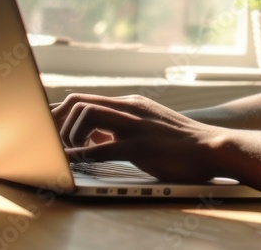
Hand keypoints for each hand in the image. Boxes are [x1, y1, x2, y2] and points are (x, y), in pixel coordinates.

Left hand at [51, 94, 223, 182]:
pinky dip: (80, 155)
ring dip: (70, 136)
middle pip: (78, 101)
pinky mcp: (140, 146)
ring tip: (68, 153)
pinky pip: (102, 148)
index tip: (48, 129)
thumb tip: (94, 136)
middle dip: (57, 121)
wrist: (213, 147)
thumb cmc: (181, 142)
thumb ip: (122, 127)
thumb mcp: (148, 127)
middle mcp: (130, 108)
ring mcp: (135, 125)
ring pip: (87, 115)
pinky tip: (70, 163)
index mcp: (130, 104)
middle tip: (51, 142)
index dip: (60, 113)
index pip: (84, 98)